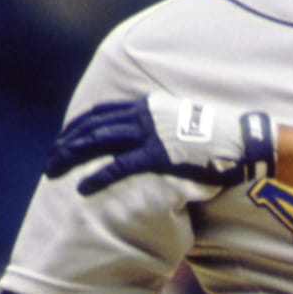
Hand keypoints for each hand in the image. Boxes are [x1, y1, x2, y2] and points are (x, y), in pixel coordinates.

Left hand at [46, 91, 276, 196]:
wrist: (242, 140)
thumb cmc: (217, 138)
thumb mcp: (184, 122)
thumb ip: (160, 128)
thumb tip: (149, 143)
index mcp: (147, 106)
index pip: (102, 113)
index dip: (79, 126)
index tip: (64, 140)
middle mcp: (143, 115)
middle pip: (93, 126)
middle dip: (67, 143)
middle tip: (50, 162)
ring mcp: (150, 134)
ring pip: (99, 141)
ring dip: (72, 156)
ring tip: (53, 171)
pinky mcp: (158, 156)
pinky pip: (120, 166)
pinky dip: (97, 176)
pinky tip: (81, 188)